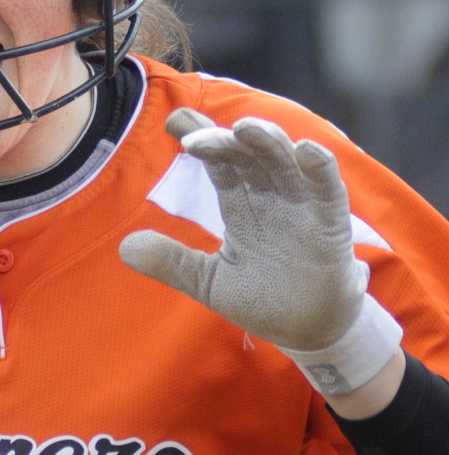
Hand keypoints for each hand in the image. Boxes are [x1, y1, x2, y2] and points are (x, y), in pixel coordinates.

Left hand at [120, 109, 401, 394]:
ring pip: (284, 163)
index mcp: (240, 202)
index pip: (218, 161)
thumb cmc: (263, 298)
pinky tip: (306, 151)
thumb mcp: (207, 282)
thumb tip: (124, 247)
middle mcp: (269, 196)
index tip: (173, 122)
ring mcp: (301, 207)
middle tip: (195, 135)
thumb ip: (172, 262)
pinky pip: (328, 191)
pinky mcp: (330, 226)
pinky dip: (320, 170)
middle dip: (224, 139)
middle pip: (247, 155)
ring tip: (246, 128)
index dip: (200, 138)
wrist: (308, 332)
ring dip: (268, 143)